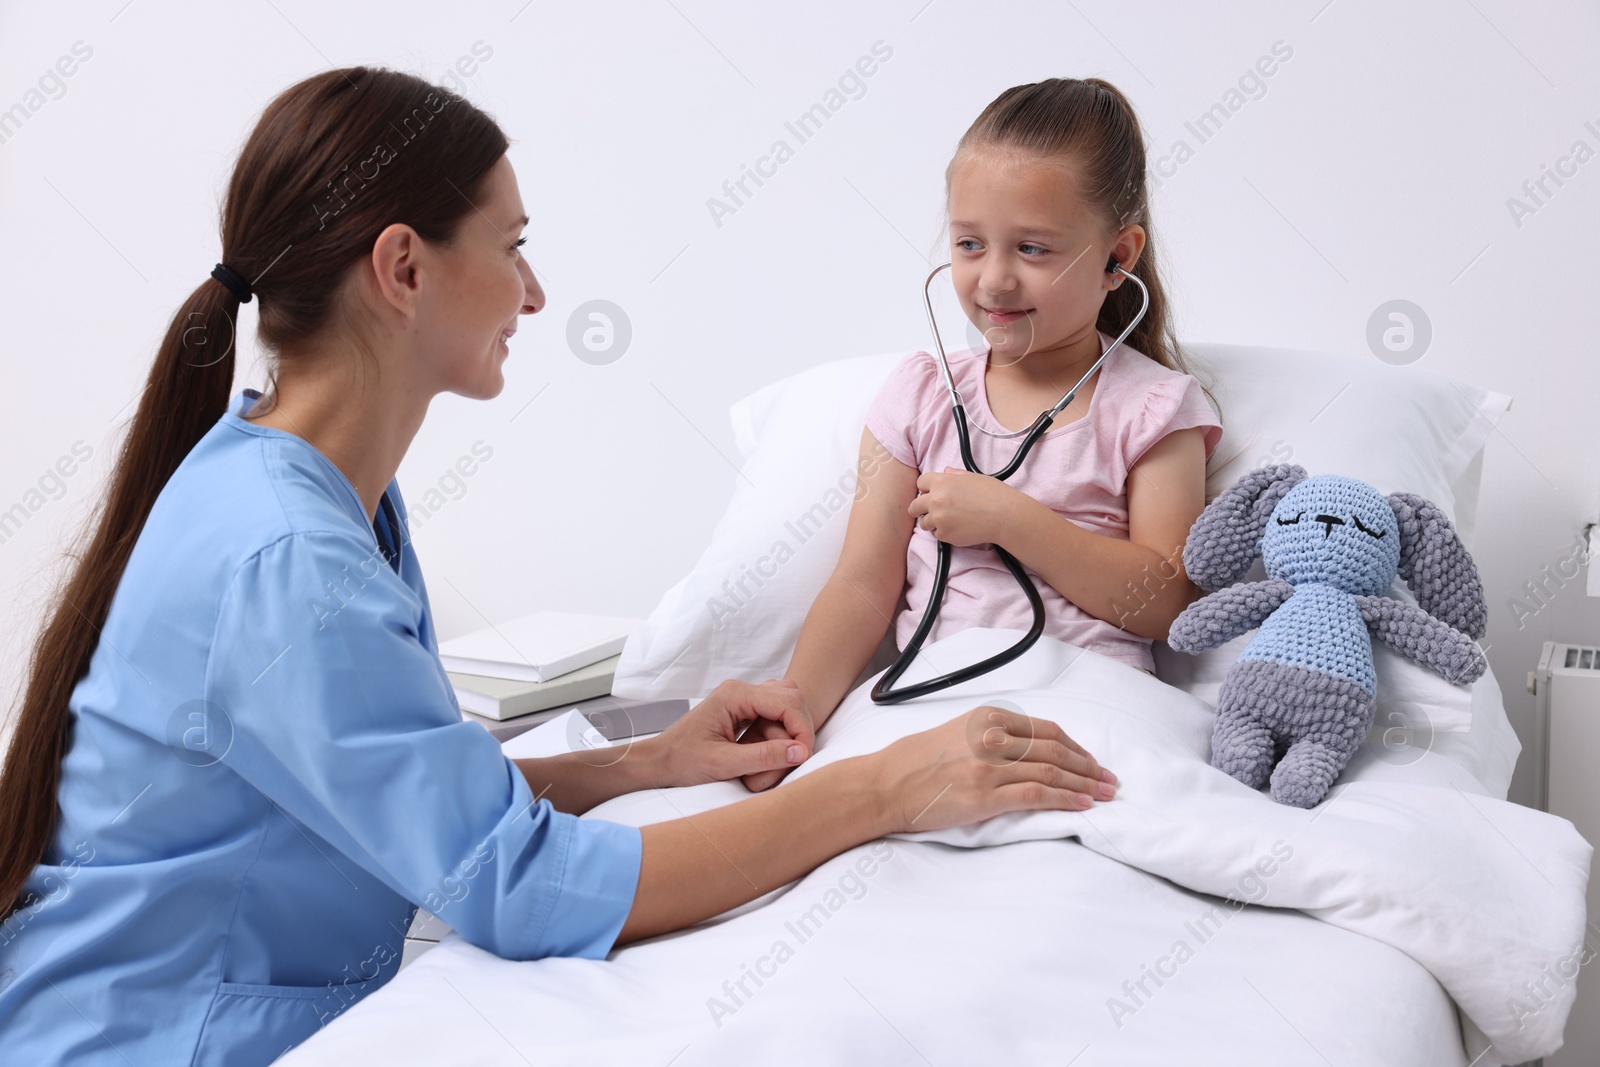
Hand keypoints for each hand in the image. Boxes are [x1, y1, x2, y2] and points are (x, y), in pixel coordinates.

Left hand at [652, 679, 814, 787]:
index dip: (802, 729)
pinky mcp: (744, 712)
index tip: (802, 757)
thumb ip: (763, 756)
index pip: (788, 701)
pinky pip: (774, 719)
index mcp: (735, 695)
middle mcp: (741, 691)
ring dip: (785, 738)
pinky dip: (775, 740)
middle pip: (792, 700)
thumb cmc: (682, 761)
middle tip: (788, 763)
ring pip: (786, 710)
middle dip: (795, 733)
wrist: (658, 762)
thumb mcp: (723, 763)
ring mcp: (743, 700)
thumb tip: (801, 751)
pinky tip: (760, 758)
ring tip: (766, 765)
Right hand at [867, 705, 1117, 832]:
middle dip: (1088, 766)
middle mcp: (991, 737)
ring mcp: (988, 767)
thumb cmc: (916, 761)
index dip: (1076, 747)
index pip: (1045, 730)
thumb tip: (1030, 750)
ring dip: (1084, 784)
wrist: (885, 784)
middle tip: (1110, 780)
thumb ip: (992, 734)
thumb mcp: (957, 731)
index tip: (1091, 761)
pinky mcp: (985, 796)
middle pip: (1055, 750)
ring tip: (1104, 795)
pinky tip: (1082, 805)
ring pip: (1051, 772)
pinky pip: (1036, 795)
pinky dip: (1064, 799)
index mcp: (986, 717)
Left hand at [908, 467, 1024, 546]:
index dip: (925, 488)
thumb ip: (955, 475)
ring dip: (932, 522)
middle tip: (920, 511)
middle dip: (919, 508)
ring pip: (924, 523)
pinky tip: (957, 528)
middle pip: (915, 505)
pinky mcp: (944, 534)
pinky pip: (937, 535)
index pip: (921, 483)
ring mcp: (938, 518)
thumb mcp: (973, 477)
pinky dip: (944, 533)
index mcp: (942, 482)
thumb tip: (945, 471)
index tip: (927, 493)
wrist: (1004, 516)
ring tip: (947, 521)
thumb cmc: (993, 495)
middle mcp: (936, 499)